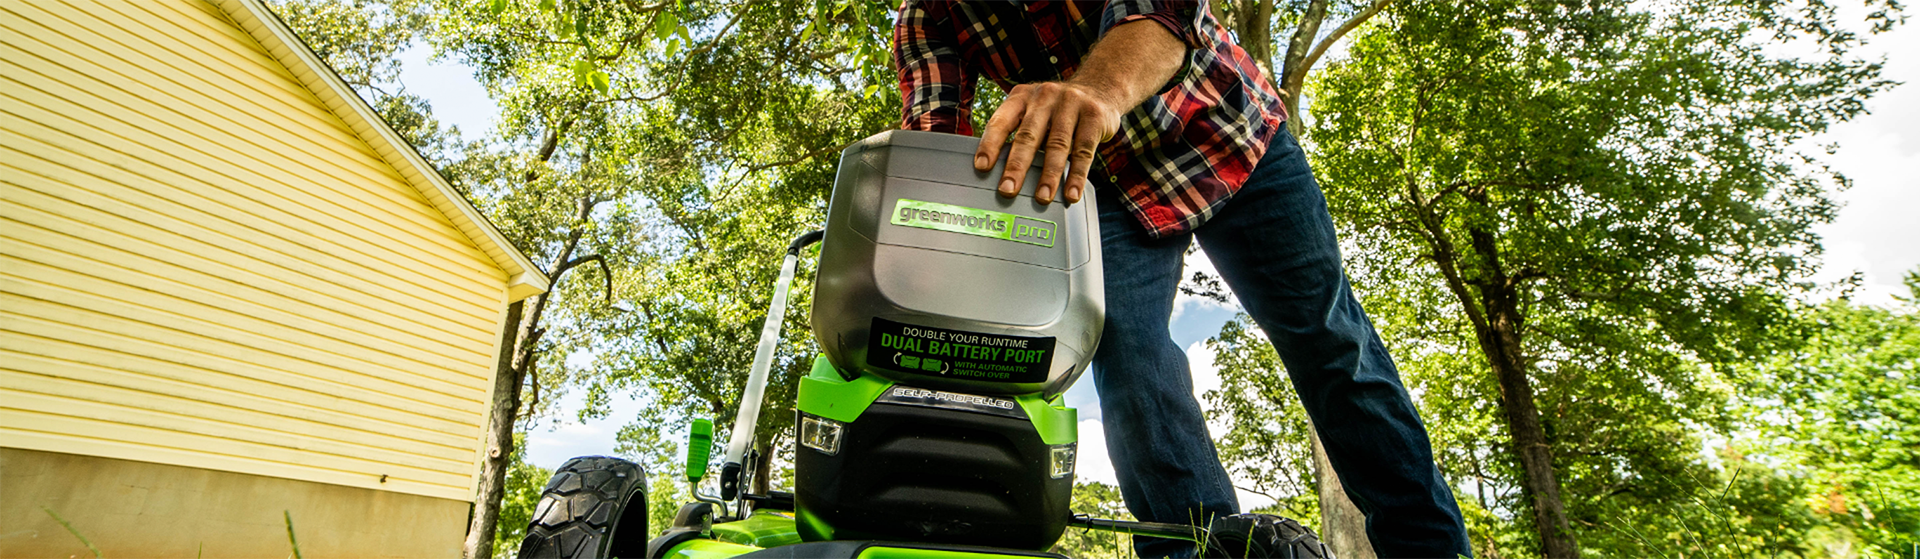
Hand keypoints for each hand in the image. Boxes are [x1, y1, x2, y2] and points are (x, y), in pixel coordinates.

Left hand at [974, 81, 1123, 203]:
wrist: (1100, 88)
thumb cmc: (1058, 109)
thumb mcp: (1034, 110)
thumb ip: (1019, 132)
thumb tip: (998, 172)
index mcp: (1022, 97)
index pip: (1002, 121)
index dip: (990, 144)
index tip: (982, 167)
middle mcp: (1045, 96)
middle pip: (1028, 135)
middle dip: (1017, 165)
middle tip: (1008, 189)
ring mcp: (1071, 103)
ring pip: (1057, 144)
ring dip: (1049, 175)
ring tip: (1042, 197)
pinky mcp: (1094, 116)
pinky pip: (1084, 150)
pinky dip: (1077, 175)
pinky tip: (1071, 193)